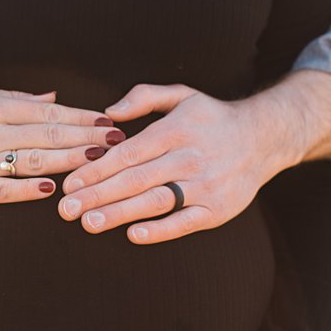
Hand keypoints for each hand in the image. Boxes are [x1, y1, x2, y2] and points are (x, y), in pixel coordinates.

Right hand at [0, 83, 122, 205]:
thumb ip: (14, 99)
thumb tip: (55, 99)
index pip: (45, 112)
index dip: (80, 117)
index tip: (109, 121)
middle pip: (45, 135)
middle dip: (84, 138)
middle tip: (118, 143)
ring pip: (29, 161)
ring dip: (67, 161)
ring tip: (97, 162)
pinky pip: (1, 190)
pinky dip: (26, 189)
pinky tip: (52, 190)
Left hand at [56, 84, 289, 243]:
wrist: (264, 138)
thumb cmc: (211, 119)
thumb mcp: (181, 96)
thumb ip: (144, 97)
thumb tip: (107, 112)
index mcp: (176, 130)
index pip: (128, 153)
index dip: (96, 169)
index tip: (70, 183)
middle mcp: (190, 157)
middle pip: (136, 179)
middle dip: (98, 195)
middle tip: (66, 210)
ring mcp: (205, 185)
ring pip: (156, 201)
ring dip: (119, 214)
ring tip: (88, 223)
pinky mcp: (218, 209)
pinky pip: (185, 222)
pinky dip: (160, 230)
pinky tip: (133, 234)